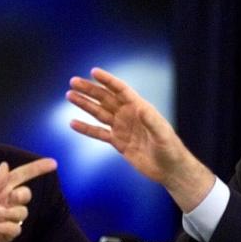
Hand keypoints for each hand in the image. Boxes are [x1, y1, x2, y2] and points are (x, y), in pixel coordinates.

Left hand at [0, 158, 56, 241]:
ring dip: (11, 213)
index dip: (37, 169)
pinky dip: (6, 227)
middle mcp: (4, 202)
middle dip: (22, 196)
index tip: (52, 163)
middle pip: (26, 194)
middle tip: (10, 198)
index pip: (22, 176)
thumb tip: (6, 166)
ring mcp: (6, 219)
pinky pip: (16, 229)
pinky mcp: (4, 234)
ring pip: (23, 213)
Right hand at [67, 68, 213, 209]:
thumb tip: (141, 108)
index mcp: (139, 108)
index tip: (93, 72)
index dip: (108, 81)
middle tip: (73, 82)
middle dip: (90, 90)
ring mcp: (122, 128)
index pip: (121, 90)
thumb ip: (152, 121)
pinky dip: (86, 129)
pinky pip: (99, 133)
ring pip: (99, 113)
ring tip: (70, 96)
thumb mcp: (163, 134)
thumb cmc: (170, 149)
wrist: (168, 169)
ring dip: (85, 105)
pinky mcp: (117, 142)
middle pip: (105, 99)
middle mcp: (128, 115)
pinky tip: (73, 123)